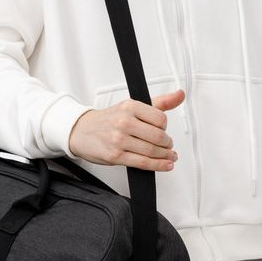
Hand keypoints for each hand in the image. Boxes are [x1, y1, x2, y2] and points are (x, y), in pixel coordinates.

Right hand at [69, 89, 184, 170]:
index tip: (163, 130)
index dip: (165, 126)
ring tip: (169, 156)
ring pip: (152, 151)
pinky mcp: (116, 156)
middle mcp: (124, 122)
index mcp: (130, 107)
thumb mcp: (132, 106)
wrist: (81, 131)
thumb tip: (180, 95)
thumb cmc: (108, 120)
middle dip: (167, 144)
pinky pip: (143, 163)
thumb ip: (159, 102)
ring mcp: (119, 140)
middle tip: (168, 146)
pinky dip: (158, 165)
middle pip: (158, 136)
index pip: (160, 118)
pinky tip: (165, 164)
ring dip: (165, 156)